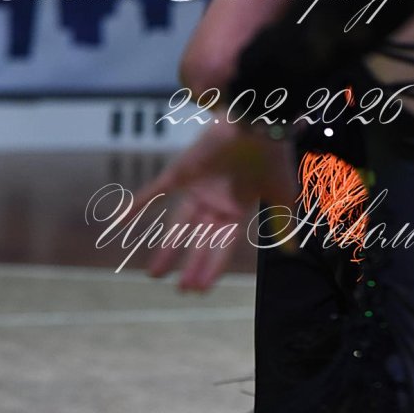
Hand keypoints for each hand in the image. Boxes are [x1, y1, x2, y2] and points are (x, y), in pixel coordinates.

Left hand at [135, 119, 298, 290]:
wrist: (258, 122)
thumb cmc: (273, 157)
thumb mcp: (283, 195)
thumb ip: (282, 223)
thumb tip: (292, 250)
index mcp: (236, 207)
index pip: (222, 245)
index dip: (212, 266)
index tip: (202, 288)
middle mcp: (214, 200)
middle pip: (199, 240)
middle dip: (191, 265)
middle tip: (182, 290)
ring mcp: (195, 187)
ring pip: (177, 226)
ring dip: (166, 249)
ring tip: (155, 275)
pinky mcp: (179, 172)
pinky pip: (155, 192)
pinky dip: (137, 207)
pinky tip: (120, 224)